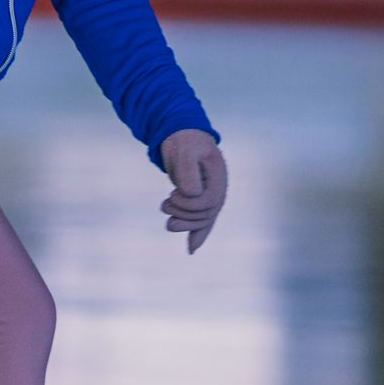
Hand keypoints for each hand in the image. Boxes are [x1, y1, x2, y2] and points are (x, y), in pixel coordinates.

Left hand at [158, 129, 226, 253]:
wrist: (181, 135)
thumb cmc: (183, 141)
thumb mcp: (184, 152)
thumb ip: (188, 172)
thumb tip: (191, 195)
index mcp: (218, 177)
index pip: (208, 202)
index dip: (189, 204)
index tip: (173, 194)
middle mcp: (217, 189)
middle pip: (205, 215)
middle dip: (183, 214)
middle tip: (165, 203)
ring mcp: (210, 196)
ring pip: (202, 221)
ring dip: (183, 224)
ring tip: (167, 218)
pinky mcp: (200, 200)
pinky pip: (203, 223)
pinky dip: (197, 236)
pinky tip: (190, 250)